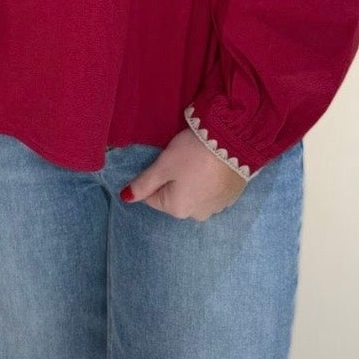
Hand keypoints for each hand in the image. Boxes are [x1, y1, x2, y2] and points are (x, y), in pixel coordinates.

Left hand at [121, 129, 247, 221]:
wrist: (234, 143)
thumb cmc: (193, 154)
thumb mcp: (163, 165)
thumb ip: (144, 183)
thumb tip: (125, 198)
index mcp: (177, 210)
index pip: (153, 197)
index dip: (156, 176)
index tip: (167, 161)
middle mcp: (196, 215)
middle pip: (175, 198)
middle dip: (175, 180)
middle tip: (184, 159)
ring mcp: (217, 208)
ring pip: (194, 195)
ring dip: (194, 182)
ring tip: (200, 161)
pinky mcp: (231, 198)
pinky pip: (212, 192)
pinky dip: (210, 181)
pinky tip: (214, 166)